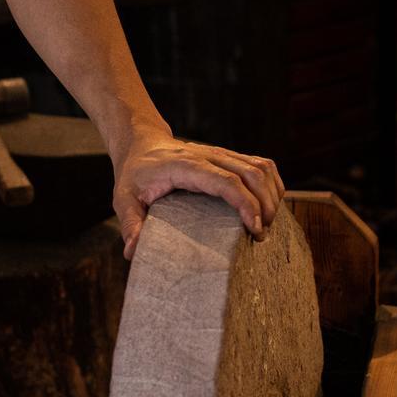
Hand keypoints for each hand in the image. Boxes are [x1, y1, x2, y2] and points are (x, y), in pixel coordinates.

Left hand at [112, 133, 285, 259]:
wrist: (141, 144)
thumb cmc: (134, 174)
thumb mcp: (124, 199)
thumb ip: (130, 225)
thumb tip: (134, 253)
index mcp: (186, 166)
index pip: (226, 180)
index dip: (245, 203)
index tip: (254, 228)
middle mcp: (208, 156)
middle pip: (252, 173)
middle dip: (265, 204)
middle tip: (261, 235)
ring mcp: (221, 154)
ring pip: (262, 167)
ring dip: (272, 195)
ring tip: (266, 223)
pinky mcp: (229, 156)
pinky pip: (261, 165)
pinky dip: (272, 184)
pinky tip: (268, 205)